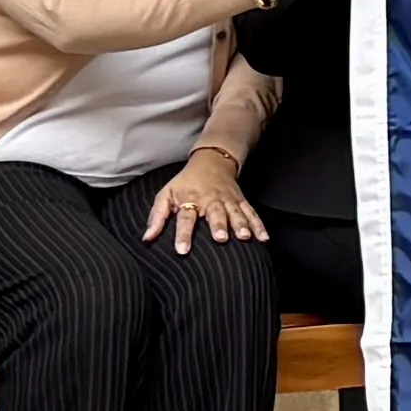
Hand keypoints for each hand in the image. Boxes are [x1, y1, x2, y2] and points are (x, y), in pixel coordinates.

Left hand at [144, 154, 261, 250]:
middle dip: (219, 225)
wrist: (212, 161)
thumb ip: (156, 216)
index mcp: (190, 199)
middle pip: (215, 213)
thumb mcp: (166, 194)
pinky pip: (251, 213)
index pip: (185, 217)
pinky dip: (259, 225)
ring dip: (241, 225)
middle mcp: (211, 200)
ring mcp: (228, 200)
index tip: (182, 250)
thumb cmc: (186, 183)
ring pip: (236, 213)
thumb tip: (147, 239)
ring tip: (244, 237)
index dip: (183, 233)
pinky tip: (263, 238)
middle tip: (221, 238)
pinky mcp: (241, 201)